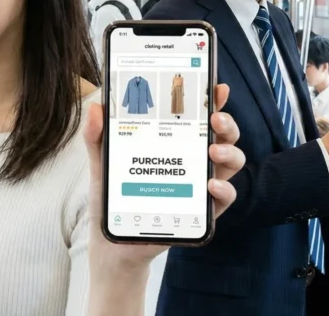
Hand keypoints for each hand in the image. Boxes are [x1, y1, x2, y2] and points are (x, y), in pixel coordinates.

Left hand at [84, 84, 245, 267]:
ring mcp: (201, 185)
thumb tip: (96, 109)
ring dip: (230, 153)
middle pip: (223, 136)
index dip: (213, 100)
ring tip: (214, 152)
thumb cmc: (114, 196)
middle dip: (227, 123)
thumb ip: (97, 136)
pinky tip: (211, 185)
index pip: (200, 116)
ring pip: (232, 163)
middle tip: (216, 119)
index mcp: (176, 141)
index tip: (217, 88)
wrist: (113, 241)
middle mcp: (194, 159)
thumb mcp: (102, 162)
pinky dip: (224, 190)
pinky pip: (225, 198)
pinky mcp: (203, 212)